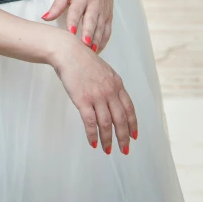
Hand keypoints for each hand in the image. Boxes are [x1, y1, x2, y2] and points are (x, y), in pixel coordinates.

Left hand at [41, 0, 117, 52]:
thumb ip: (57, 5)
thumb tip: (45, 18)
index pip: (76, 10)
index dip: (73, 21)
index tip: (70, 32)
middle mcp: (94, 4)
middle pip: (91, 21)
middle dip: (88, 34)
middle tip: (83, 46)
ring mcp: (103, 11)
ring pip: (100, 28)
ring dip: (95, 41)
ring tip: (90, 53)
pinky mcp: (109, 17)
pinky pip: (107, 31)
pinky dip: (103, 42)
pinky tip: (96, 50)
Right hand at [50, 33, 137, 153]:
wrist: (67, 51)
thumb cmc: (82, 59)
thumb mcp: (103, 70)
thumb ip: (110, 84)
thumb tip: (113, 98)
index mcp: (117, 83)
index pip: (129, 108)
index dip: (132, 123)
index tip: (134, 135)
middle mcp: (110, 91)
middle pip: (121, 119)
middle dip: (124, 137)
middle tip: (124, 149)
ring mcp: (97, 96)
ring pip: (106, 124)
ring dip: (108, 139)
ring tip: (108, 150)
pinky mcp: (83, 100)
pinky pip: (90, 122)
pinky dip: (93, 134)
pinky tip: (93, 142)